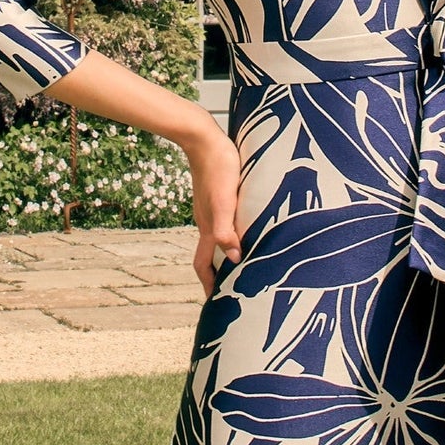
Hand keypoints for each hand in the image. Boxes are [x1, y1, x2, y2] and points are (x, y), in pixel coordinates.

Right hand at [186, 122, 242, 294]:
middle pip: (207, 257)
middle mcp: (206, 222)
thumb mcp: (226, 201)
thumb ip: (226, 230)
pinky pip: (221, 225)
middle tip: (231, 292)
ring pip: (215, 241)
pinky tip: (242, 232)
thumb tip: (232, 258)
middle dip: (216, 277)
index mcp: (208, 228)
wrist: (203, 139)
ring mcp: (209, 210)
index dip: (209, 286)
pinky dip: (229, 237)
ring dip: (223, 257)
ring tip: (240, 267)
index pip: (203, 265)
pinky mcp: (215, 198)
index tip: (215, 304)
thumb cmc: (219, 168)